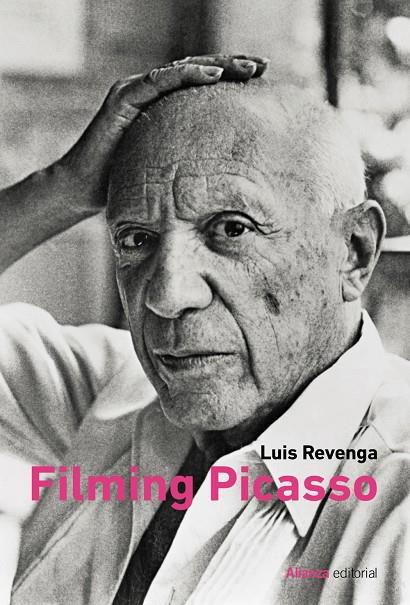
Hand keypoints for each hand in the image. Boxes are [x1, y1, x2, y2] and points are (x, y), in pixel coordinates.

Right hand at [59, 54, 268, 209]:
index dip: (231, 79)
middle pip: (197, 71)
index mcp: (164, 107)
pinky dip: (185, 75)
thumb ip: (191, 159)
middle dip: (232, 66)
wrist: (85, 188)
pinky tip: (212, 75)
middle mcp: (151, 92)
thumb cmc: (124, 182)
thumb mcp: (167, 167)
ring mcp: (136, 92)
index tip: (262, 80)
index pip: (202, 86)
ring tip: (247, 67)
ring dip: (216, 66)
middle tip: (263, 65)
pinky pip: (157, 81)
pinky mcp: (123, 98)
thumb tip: (228, 177)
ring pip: (182, 69)